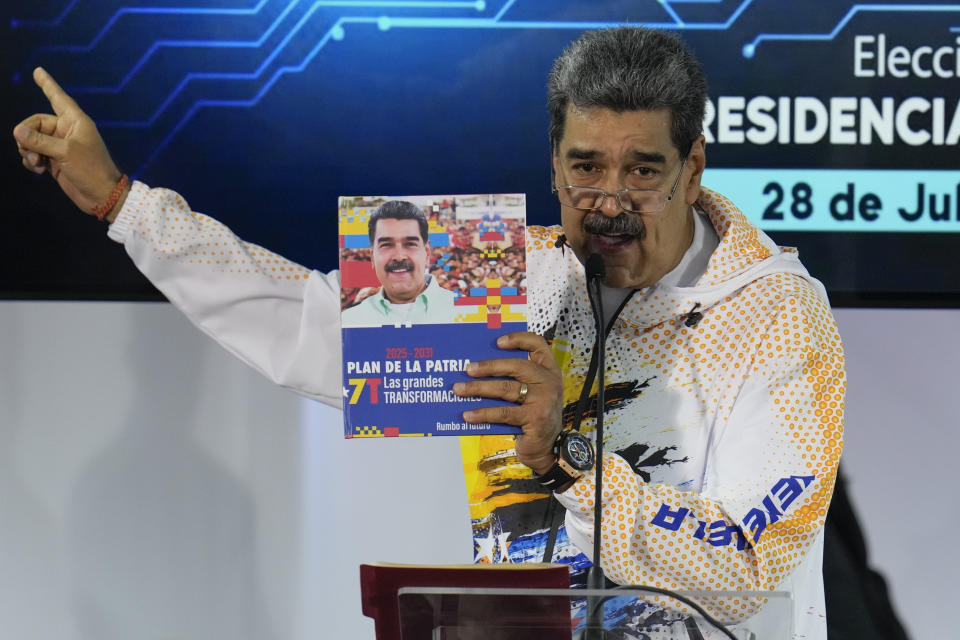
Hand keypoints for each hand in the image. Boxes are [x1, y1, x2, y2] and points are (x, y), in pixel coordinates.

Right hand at [13, 67, 127, 221]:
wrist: (101, 196)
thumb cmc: (91, 170)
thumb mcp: (65, 153)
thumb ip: (39, 141)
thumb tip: (17, 131)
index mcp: (75, 121)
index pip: (58, 98)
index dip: (47, 84)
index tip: (38, 70)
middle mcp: (67, 130)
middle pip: (34, 123)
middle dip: (27, 136)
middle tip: (31, 153)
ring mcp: (60, 146)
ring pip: (31, 140)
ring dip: (28, 151)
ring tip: (37, 164)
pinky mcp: (55, 160)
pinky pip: (33, 153)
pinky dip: (31, 160)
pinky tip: (38, 170)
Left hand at [453, 332, 563, 473]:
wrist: (548, 449)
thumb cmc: (533, 416)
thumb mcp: (532, 393)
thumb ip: (516, 379)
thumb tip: (479, 369)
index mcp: (548, 370)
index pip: (538, 345)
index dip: (519, 339)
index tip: (498, 341)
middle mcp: (549, 382)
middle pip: (516, 365)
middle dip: (489, 366)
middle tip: (468, 369)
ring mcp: (544, 400)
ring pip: (505, 388)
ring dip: (478, 389)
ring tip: (459, 389)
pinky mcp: (534, 418)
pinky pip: (502, 413)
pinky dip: (483, 413)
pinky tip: (468, 415)